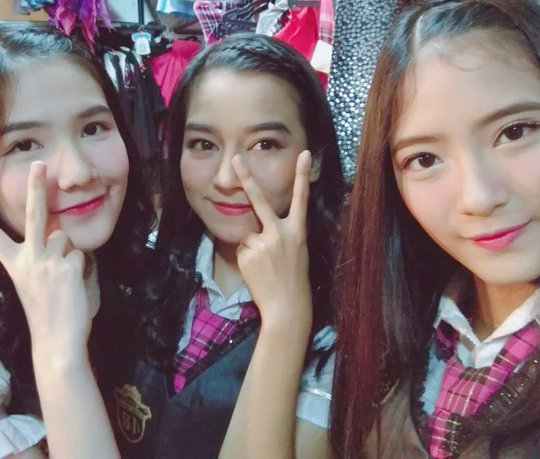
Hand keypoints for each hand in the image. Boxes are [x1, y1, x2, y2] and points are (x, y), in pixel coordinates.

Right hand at [0, 161, 93, 356]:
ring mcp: (48, 262)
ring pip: (65, 240)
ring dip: (67, 256)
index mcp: (14, 263)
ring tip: (62, 281)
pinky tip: (72, 287)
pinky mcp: (67, 268)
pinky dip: (79, 268)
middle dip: (36, 186)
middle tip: (40, 163)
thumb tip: (58, 232)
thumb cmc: (45, 311)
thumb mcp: (34, 280)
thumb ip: (41, 254)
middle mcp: (28, 259)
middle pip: (33, 215)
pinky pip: (79, 255)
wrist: (57, 340)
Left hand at [232, 150, 312, 331]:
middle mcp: (280, 233)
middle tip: (235, 159)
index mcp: (297, 232)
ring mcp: (262, 243)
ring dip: (252, 247)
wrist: (287, 306)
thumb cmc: (293, 279)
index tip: (304, 155)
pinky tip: (257, 271)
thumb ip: (281, 233)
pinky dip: (246, 258)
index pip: (301, 199)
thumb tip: (259, 226)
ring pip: (248, 234)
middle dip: (247, 178)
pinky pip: (242, 248)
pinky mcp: (247, 254)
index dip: (302, 176)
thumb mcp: (295, 251)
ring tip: (265, 267)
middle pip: (260, 201)